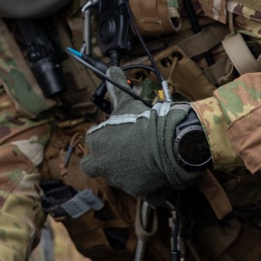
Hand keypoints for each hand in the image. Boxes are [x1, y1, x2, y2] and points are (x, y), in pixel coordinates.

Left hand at [81, 66, 201, 197]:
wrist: (167, 142)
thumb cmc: (142, 121)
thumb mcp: (126, 101)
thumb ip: (116, 86)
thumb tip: (110, 68)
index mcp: (96, 143)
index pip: (93, 141)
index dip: (106, 137)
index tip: (118, 133)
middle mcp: (102, 165)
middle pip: (98, 166)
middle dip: (108, 161)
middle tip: (126, 152)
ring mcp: (121, 182)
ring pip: (123, 179)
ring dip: (131, 171)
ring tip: (149, 158)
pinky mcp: (141, 193)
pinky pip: (148, 192)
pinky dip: (154, 187)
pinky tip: (163, 176)